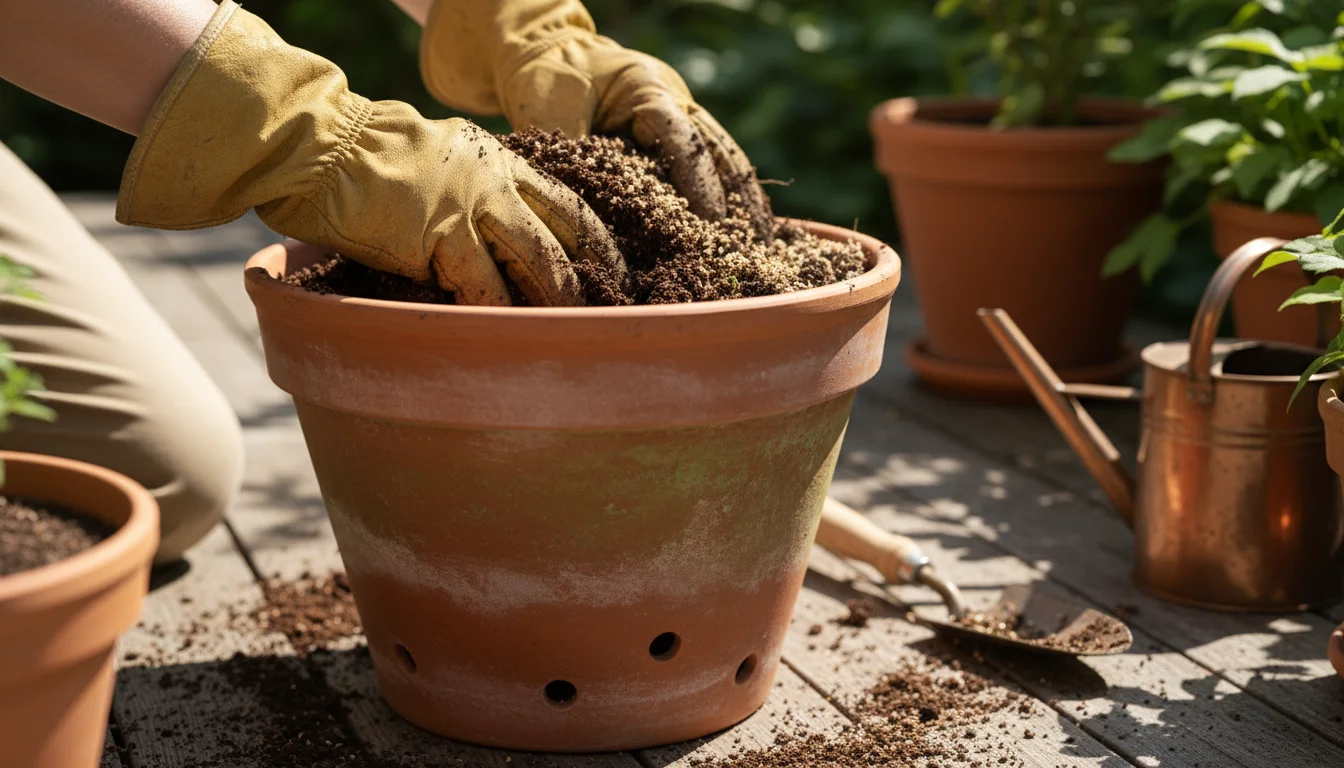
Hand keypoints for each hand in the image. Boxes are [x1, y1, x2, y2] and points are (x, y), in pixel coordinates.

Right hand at [116, 0, 623, 306]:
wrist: (322, 148)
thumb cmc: (369, 163)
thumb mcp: (443, 160)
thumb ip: (477, 190)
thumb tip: (493, 239)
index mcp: (502, 162)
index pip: (571, 204)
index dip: (600, 242)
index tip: (615, 271)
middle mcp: (498, 182)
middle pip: (570, 235)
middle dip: (594, 279)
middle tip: (609, 316)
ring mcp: (472, 209)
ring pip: (540, 264)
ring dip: (558, 306)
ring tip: (570, 338)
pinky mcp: (440, 239)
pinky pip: (485, 290)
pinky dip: (499, 318)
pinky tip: (508, 341)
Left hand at [419, 0, 772, 233]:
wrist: (548, 51)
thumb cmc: (549, 80)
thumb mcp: (551, 116)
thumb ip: (573, 160)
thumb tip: (590, 215)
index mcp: (646, 89)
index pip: (682, 140)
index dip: (698, 183)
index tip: (712, 222)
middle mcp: (676, 99)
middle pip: (719, 151)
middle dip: (737, 199)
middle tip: (751, 244)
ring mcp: (683, 112)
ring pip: (725, 156)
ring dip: (744, 198)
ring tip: (763, 241)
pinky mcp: (677, 132)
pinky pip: (713, 163)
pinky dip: (731, 193)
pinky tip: (748, 225)